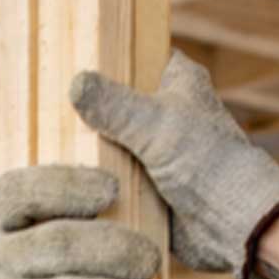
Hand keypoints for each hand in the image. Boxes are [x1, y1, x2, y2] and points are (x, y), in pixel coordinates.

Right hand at [70, 50, 278, 278]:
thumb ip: (113, 105)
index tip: (70, 61)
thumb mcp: (154, 125)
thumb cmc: (207, 163)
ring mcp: (154, 151)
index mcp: (178, 81)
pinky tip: (67, 180)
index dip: (106, 57)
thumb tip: (75, 83)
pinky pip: (111, 177)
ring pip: (109, 142)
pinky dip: (95, 181)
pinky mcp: (146, 186)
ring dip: (88, 150)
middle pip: (114, 102)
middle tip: (48, 110)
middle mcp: (166, 112)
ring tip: (51, 145)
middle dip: (87, 110)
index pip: (136, 54)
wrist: (230, 223)